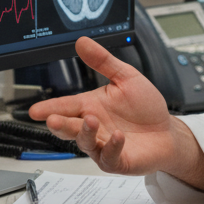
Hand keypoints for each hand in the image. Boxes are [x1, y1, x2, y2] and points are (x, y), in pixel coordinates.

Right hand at [29, 37, 203, 189]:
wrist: (167, 132)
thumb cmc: (145, 107)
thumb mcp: (126, 78)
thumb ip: (103, 61)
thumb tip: (83, 42)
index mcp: (91, 107)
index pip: (66, 106)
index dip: (50, 108)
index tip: (35, 110)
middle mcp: (94, 127)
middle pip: (69, 127)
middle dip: (59, 124)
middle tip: (53, 120)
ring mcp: (103, 146)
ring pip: (86, 142)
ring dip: (86, 132)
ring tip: (91, 121)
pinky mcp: (117, 161)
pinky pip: (110, 156)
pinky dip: (112, 146)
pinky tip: (118, 136)